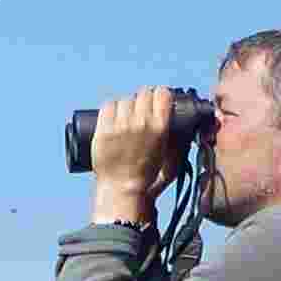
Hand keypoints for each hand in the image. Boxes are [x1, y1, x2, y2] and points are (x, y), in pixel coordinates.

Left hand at [86, 86, 184, 222]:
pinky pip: (108, 106)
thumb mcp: (168, 153)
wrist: (122, 188)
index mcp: (160, 127)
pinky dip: (111, 110)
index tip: (156, 100)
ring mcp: (121, 126)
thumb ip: (174, 135)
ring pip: (125, 99)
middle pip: (143, 93)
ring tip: (125, 119)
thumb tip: (177, 117)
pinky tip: (113, 118)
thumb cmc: (146, 174)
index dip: (159, 95)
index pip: (162, 93)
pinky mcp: (104, 130)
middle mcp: (141, 123)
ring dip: (126, 106)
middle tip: (139, 111)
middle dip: (142, 100)